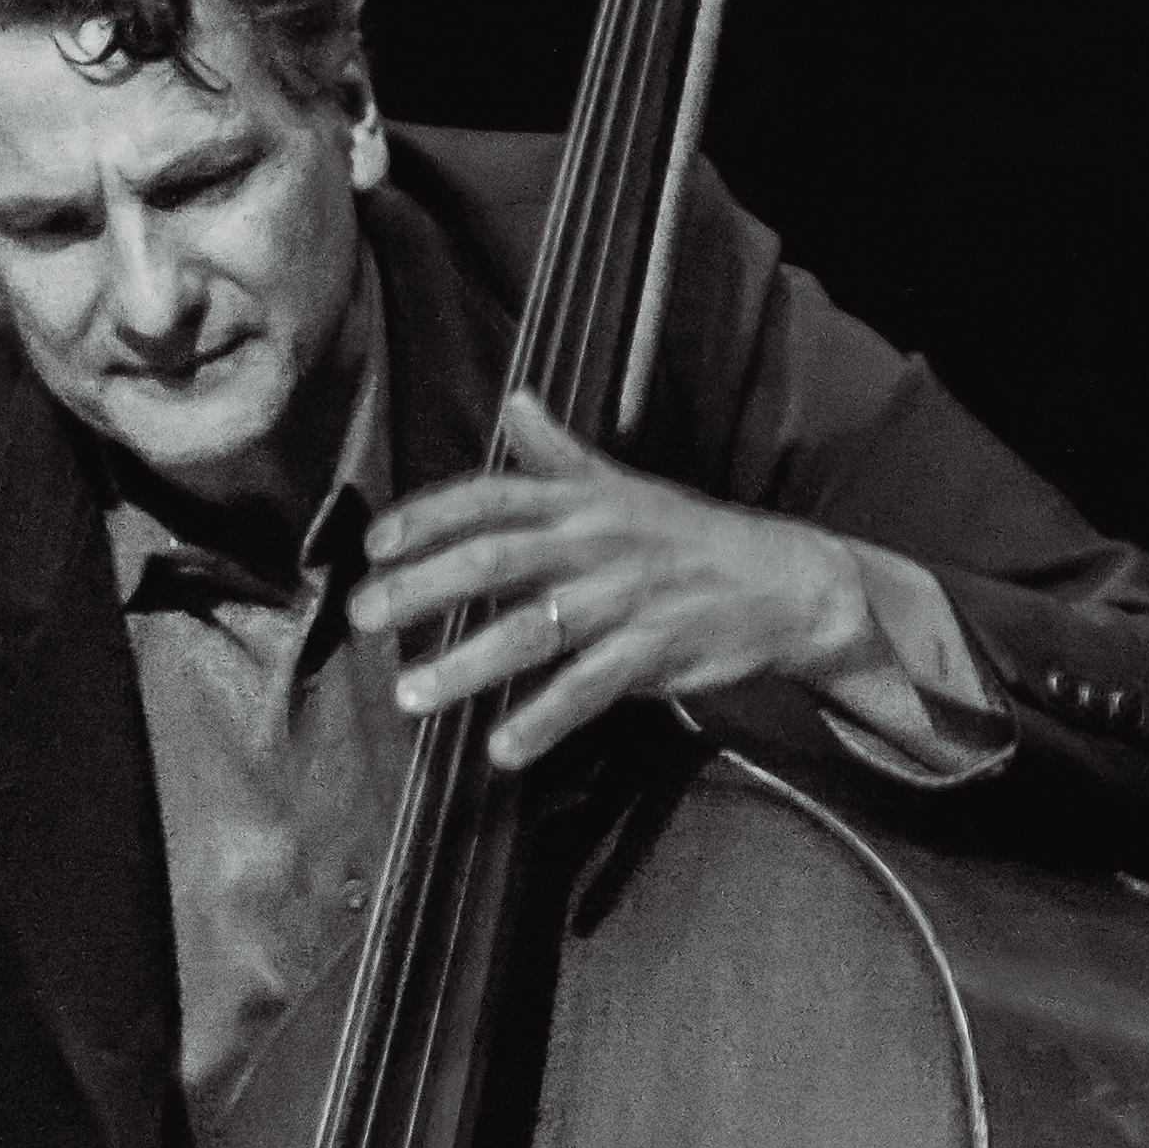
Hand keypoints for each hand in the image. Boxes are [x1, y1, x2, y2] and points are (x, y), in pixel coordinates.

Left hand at [349, 386, 893, 769]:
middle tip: (363, 617)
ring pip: (533, 631)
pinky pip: (589, 689)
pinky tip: (500, 748)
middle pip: (495, 560)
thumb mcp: (621, 487)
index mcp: (582, 501)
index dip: (427, 516)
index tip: (372, 545)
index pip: (490, 497)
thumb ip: (558, 454)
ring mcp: (625, 599)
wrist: (785, 581)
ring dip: (465, 665)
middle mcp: (596, 543)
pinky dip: (544, 719)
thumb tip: (514, 399)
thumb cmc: (686, 537)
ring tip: (409, 696)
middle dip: (423, 588)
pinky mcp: (656, 652)